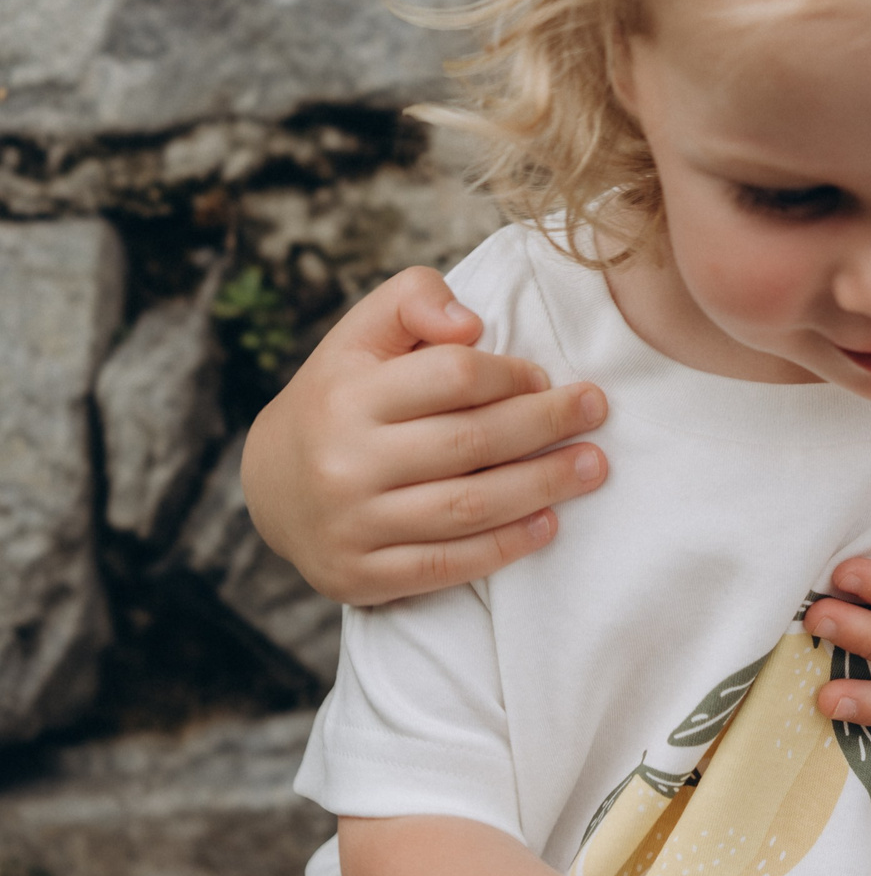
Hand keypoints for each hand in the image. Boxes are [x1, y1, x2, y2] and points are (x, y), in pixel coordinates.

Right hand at [241, 266, 610, 604]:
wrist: (270, 484)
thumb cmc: (341, 396)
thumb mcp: (362, 334)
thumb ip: (414, 298)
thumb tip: (470, 323)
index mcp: (346, 395)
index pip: (454, 376)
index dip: (512, 375)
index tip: (546, 378)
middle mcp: (344, 462)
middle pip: (472, 442)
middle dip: (547, 425)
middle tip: (596, 411)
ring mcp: (351, 524)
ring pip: (469, 506)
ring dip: (543, 486)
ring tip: (592, 466)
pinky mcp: (359, 576)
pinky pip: (447, 565)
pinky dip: (504, 546)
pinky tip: (548, 524)